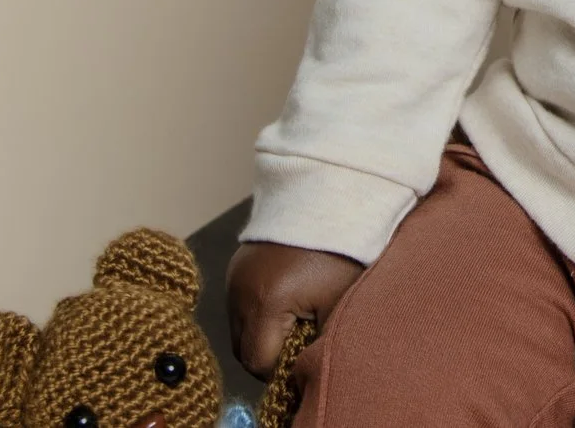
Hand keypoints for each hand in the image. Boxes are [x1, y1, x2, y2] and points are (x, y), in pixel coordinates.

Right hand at [224, 240, 364, 378]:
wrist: (329, 199)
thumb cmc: (341, 255)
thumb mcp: (337, 306)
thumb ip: (317, 347)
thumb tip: (304, 376)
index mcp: (264, 304)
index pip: (259, 363)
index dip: (282, 372)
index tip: (304, 363)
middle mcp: (239, 293)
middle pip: (242, 350)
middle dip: (269, 357)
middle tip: (300, 347)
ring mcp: (233, 278)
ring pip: (238, 330)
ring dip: (261, 336)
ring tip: (294, 323)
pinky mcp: (235, 267)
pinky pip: (239, 306)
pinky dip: (257, 314)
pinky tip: (284, 304)